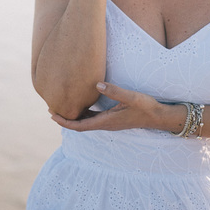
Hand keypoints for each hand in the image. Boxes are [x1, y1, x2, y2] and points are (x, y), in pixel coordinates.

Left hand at [50, 81, 174, 132]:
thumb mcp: (130, 97)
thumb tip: (96, 84)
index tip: (52, 115)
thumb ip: (114, 90)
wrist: (158, 116)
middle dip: (64, 118)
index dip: (64, 121)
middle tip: (51, 108)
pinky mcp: (112, 119)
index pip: (79, 125)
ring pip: (85, 122)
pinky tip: (81, 104)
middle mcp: (105, 124)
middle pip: (79, 125)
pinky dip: (83, 113)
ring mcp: (108, 122)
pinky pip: (93, 118)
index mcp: (106, 122)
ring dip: (73, 116)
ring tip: (62, 106)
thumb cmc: (145, 107)